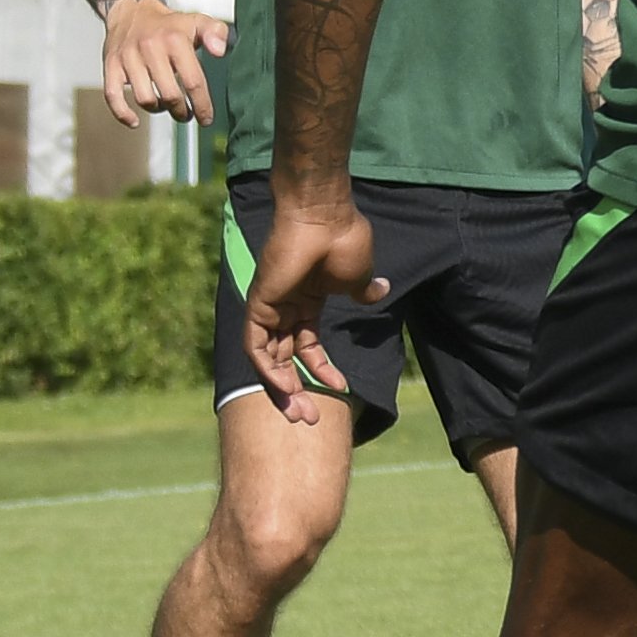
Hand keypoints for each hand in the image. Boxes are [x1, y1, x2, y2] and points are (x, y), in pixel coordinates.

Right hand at [100, 0, 221, 126]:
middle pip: (169, 94)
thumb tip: (221, 51)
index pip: (193, 81)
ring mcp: (128, 58)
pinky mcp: (110, 65)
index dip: (202, 104)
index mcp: (175, 41)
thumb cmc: (169, 24)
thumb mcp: (198, 21)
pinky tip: (133, 121)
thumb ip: (217, 33)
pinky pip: (112, 95)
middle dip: (181, 111)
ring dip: (158, 110)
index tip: (206, 118)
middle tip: (187, 115)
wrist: (131, 10)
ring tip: (167, 108)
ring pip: (144, 98)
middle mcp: (150, 49)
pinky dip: (122, 113)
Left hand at [240, 185, 381, 425]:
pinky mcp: (258, 305)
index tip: (340, 390)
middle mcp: (283, 309)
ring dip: (282, 389)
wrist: (325, 217)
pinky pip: (256, 346)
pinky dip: (268, 369)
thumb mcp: (357, 277)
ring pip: (269, 359)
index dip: (321, 371)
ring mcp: (268, 307)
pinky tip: (286, 386)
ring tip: (300, 413)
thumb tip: (380, 291)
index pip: (307, 348)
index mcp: (306, 304)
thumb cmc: (344, 241)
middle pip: (285, 359)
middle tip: (310, 419)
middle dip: (297, 391)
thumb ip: (362, 292)